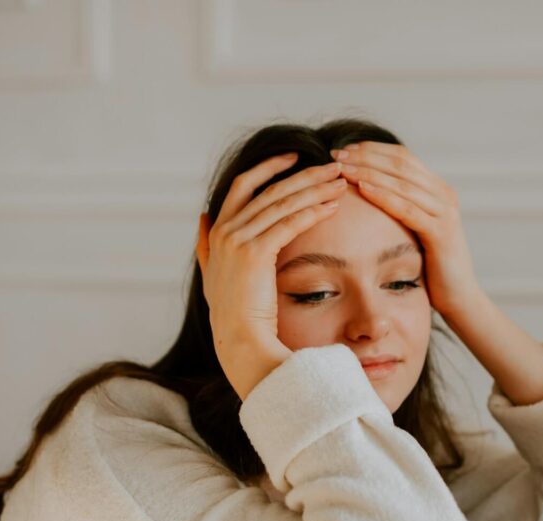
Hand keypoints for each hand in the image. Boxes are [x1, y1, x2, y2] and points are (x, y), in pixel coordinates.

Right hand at [195, 153, 347, 398]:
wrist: (239, 342)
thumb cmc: (234, 315)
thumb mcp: (213, 275)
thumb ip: (206, 245)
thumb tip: (202, 217)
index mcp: (217, 231)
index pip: (244, 185)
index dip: (269, 167)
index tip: (295, 157)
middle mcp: (224, 230)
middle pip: (270, 190)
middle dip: (304, 175)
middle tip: (333, 166)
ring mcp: (237, 241)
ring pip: (282, 202)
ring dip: (315, 189)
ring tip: (341, 182)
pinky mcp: (254, 254)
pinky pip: (289, 223)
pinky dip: (313, 212)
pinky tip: (333, 206)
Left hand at [331, 142, 482, 319]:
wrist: (458, 296)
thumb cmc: (430, 265)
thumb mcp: (414, 229)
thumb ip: (400, 208)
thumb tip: (366, 192)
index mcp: (437, 188)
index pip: (402, 156)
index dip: (372, 149)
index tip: (343, 149)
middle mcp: (444, 194)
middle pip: (401, 163)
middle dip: (366, 156)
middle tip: (336, 154)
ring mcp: (445, 211)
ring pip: (402, 182)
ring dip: (369, 172)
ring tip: (342, 168)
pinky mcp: (441, 232)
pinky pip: (407, 209)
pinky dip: (384, 196)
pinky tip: (362, 189)